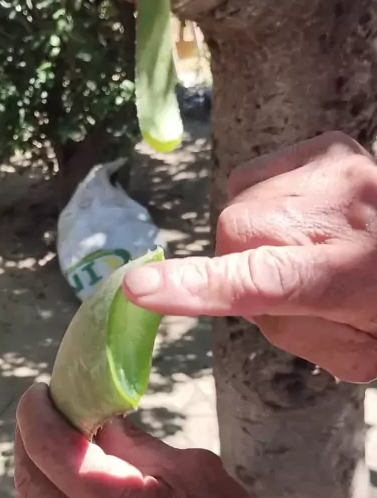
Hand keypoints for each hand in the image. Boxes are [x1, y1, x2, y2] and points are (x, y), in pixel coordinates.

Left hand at [14, 384, 329, 497]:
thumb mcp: (191, 468)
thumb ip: (133, 443)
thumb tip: (96, 415)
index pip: (49, 448)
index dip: (35, 413)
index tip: (40, 392)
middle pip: (29, 480)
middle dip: (28, 438)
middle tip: (44, 412)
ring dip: (31, 475)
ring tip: (50, 449)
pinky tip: (68, 494)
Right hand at [123, 131, 376, 382]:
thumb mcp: (360, 353)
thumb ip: (290, 329)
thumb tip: (239, 290)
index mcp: (348, 275)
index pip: (262, 281)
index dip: (198, 287)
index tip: (142, 290)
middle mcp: (339, 210)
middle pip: (235, 235)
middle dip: (242, 265)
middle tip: (289, 282)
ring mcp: (331, 168)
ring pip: (240, 205)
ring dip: (256, 235)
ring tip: (306, 245)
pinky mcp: (326, 144)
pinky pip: (254, 177)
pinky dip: (265, 205)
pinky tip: (304, 218)